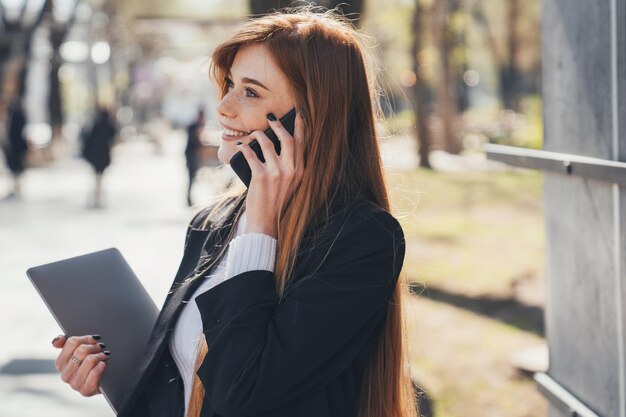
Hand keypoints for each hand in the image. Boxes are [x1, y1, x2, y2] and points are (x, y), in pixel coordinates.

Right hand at [52, 334, 109, 396]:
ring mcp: (75, 384)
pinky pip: (95, 373)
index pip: (72, 342)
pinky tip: (104, 364)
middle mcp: (65, 374)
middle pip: (82, 350)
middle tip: (102, 347)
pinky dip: (102, 366)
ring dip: (100, 355)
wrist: (101, 382)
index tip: (95, 339)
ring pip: (89, 360)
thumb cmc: (89, 365)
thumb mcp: (77, 353)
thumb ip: (66, 343)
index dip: (86, 338)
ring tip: (104, 356)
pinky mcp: (85, 391)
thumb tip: (58, 340)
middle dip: (95, 346)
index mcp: (60, 363)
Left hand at [238, 111, 304, 237]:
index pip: (302, 143)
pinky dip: (245, 147)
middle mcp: (291, 170)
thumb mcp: (291, 185)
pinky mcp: (261, 176)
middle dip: (278, 125)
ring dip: (258, 134)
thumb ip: (290, 167)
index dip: (300, 126)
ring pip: (267, 143)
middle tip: (271, 117)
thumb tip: (279, 145)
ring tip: (253, 133)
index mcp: (301, 171)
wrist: (266, 223)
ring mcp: (276, 173)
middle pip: (287, 139)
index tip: (298, 114)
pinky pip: (251, 154)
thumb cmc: (276, 203)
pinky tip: (241, 146)